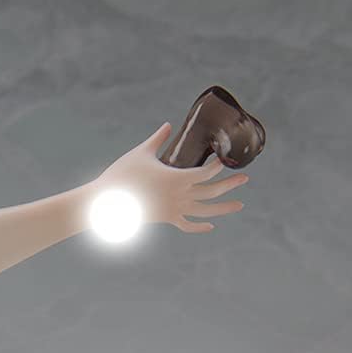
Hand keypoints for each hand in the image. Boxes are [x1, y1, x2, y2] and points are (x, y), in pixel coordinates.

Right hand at [91, 122, 247, 233]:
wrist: (106, 203)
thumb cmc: (122, 175)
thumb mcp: (141, 153)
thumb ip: (158, 139)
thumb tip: (169, 125)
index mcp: (176, 178)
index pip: (205, 172)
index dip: (217, 166)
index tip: (225, 159)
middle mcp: (179, 196)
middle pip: (211, 191)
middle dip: (230, 184)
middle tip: (245, 178)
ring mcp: (173, 210)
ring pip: (204, 211)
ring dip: (223, 208)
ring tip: (239, 205)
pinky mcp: (165, 218)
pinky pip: (186, 225)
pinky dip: (199, 227)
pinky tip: (210, 226)